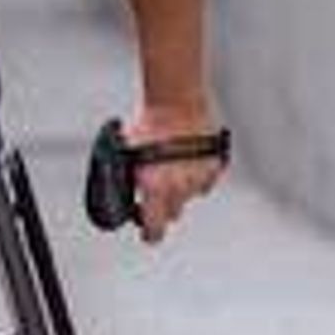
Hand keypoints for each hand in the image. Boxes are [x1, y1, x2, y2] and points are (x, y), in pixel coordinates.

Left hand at [124, 101, 228, 241]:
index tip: (147, 231)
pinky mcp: (214, 166)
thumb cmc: (149, 125)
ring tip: (172, 168)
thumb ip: (126, 180)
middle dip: (163, 207)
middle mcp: (181, 190)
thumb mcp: (126, 156)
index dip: (149, 233)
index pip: (155, 232)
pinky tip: (186, 161)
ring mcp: (200, 179)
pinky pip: (205, 181)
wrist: (175, 102)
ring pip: (190, 197)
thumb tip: (120, 193)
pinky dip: (197, 176)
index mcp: (157, 190)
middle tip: (156, 192)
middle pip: (173, 214)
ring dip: (180, 190)